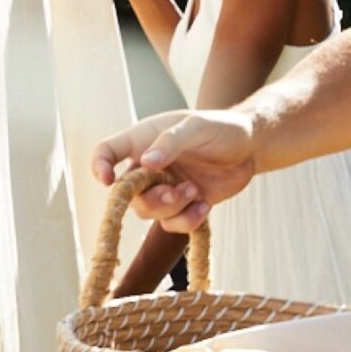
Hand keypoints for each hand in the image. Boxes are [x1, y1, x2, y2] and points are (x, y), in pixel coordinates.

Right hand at [91, 109, 261, 232]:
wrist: (251, 148)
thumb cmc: (221, 128)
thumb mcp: (197, 126)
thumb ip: (171, 142)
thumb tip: (146, 163)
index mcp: (143, 140)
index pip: (107, 151)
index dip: (100, 166)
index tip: (108, 180)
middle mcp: (148, 167)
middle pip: (127, 194)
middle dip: (150, 198)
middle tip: (175, 192)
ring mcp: (164, 188)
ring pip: (148, 212)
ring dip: (171, 208)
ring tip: (195, 192)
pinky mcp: (182, 206)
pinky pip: (172, 224)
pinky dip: (187, 221)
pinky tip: (205, 206)